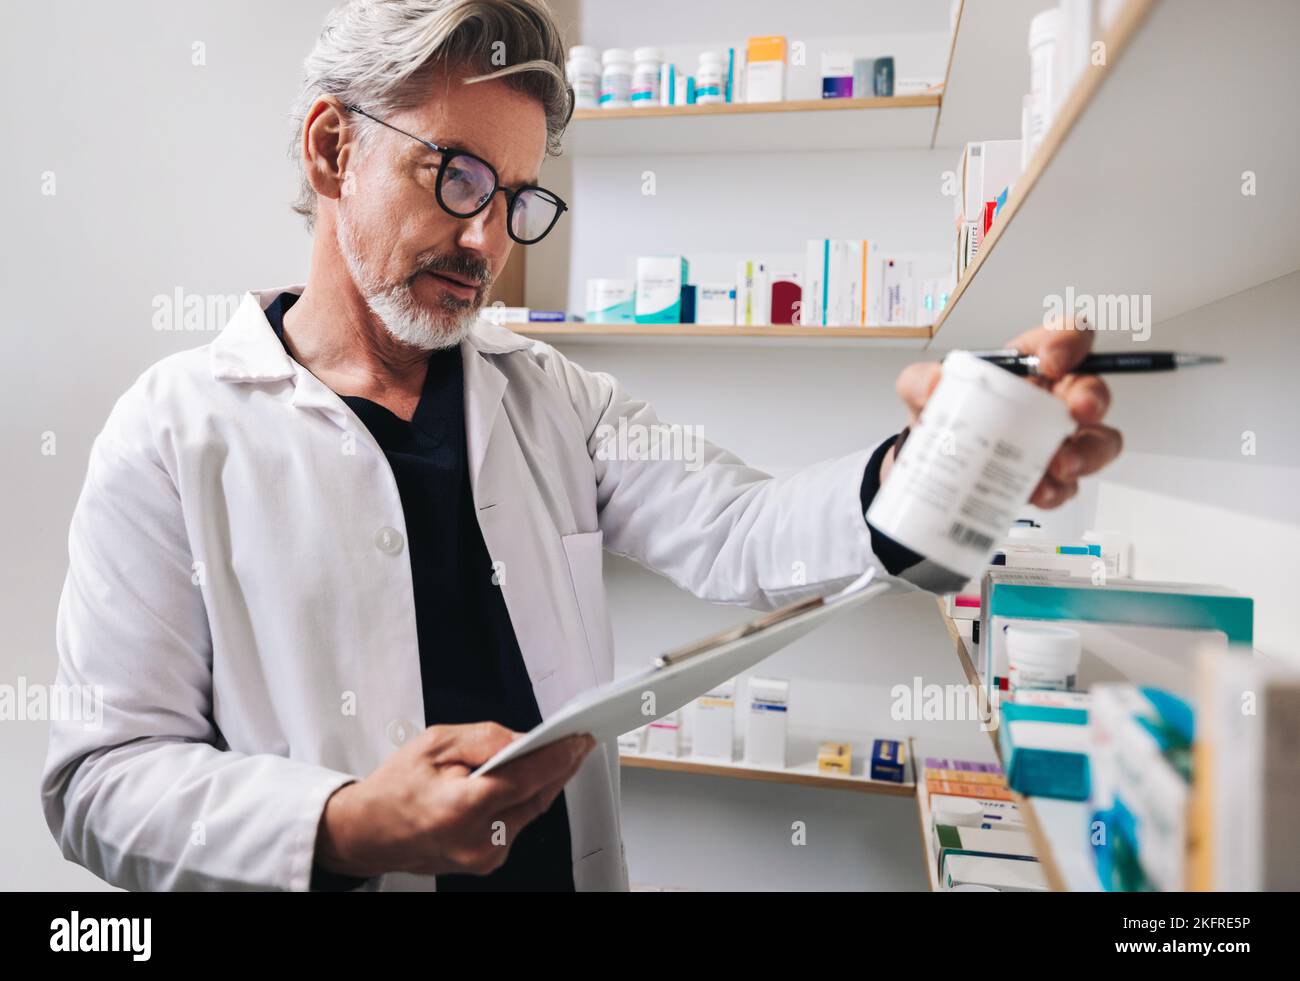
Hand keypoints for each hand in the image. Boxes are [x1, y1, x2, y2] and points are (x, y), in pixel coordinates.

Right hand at [314, 723, 595, 878]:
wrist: (366, 834)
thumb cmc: (393, 788)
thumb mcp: (433, 744)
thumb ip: (484, 739)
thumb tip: (524, 739)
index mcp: (460, 809)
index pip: (524, 779)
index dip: (558, 757)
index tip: (579, 738)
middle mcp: (476, 839)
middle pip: (535, 797)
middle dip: (560, 766)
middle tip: (578, 740)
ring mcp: (483, 856)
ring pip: (531, 811)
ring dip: (545, 782)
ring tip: (560, 753)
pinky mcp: (487, 861)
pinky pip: (518, 823)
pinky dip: (527, 799)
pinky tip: (532, 778)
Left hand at [887, 317, 1122, 507]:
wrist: (933, 467)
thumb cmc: (946, 415)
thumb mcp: (923, 391)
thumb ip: (920, 381)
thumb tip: (934, 383)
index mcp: (1030, 364)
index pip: (1066, 336)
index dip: (1070, 341)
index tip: (1052, 362)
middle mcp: (1054, 399)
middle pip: (1092, 390)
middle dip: (1092, 400)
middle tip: (1076, 414)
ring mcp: (1058, 440)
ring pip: (1097, 442)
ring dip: (1086, 454)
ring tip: (1059, 467)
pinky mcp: (1052, 477)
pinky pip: (1070, 484)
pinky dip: (1058, 490)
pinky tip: (1039, 492)